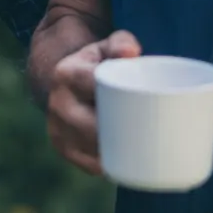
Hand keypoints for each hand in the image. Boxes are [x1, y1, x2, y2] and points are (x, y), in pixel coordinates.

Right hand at [45, 30, 140, 176]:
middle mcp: (58, 102)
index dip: (118, 100)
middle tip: (155, 137)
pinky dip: (108, 167)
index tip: (146, 108)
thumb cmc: (99, 62)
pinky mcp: (62, 146)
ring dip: (116, 156)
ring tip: (145, 156)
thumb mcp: (107, 47)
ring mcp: (57, 128)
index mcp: (67, 74)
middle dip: (121, 135)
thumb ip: (121, 43)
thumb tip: (132, 53)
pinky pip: (87, 164)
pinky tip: (125, 169)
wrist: (65, 79)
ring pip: (91, 149)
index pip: (94, 88)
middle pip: (93, 127)